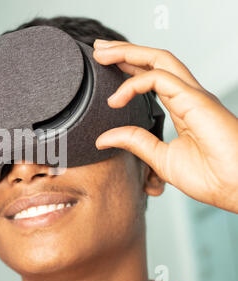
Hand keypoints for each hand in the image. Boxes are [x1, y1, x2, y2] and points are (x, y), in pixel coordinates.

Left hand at [93, 40, 237, 212]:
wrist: (237, 189)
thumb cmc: (211, 177)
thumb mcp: (160, 158)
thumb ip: (134, 143)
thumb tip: (102, 139)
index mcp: (182, 106)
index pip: (152, 75)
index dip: (129, 66)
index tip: (105, 65)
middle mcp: (188, 95)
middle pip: (154, 60)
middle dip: (124, 51)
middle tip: (98, 48)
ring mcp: (193, 95)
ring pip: (158, 59)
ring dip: (127, 53)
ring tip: (101, 53)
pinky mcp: (196, 101)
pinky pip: (161, 79)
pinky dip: (134, 84)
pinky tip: (116, 98)